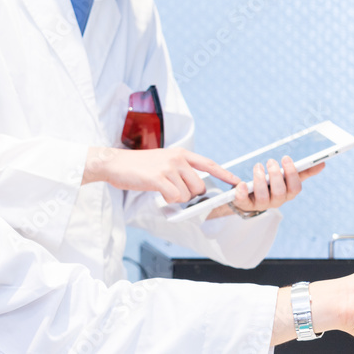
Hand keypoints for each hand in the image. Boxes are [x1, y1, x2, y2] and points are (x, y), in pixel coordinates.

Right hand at [83, 147, 239, 202]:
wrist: (116, 163)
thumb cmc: (138, 166)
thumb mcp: (162, 160)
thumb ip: (179, 168)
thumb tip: (194, 186)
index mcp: (180, 153)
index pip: (208, 163)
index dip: (224, 174)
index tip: (237, 181)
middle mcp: (177, 158)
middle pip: (199, 186)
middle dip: (190, 195)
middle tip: (174, 191)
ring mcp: (168, 168)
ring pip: (187, 194)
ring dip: (176, 198)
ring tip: (162, 190)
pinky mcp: (158, 178)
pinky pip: (174, 197)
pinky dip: (168, 200)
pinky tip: (158, 193)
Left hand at [231, 155, 323, 213]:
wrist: (249, 197)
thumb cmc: (271, 184)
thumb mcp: (286, 178)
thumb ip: (303, 171)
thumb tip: (322, 163)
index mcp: (287, 193)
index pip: (295, 187)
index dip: (291, 173)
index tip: (286, 157)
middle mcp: (276, 201)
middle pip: (280, 192)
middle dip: (275, 175)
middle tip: (270, 160)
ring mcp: (260, 204)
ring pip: (263, 196)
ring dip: (260, 180)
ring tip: (258, 166)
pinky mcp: (244, 204)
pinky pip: (243, 201)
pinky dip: (242, 193)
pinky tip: (241, 184)